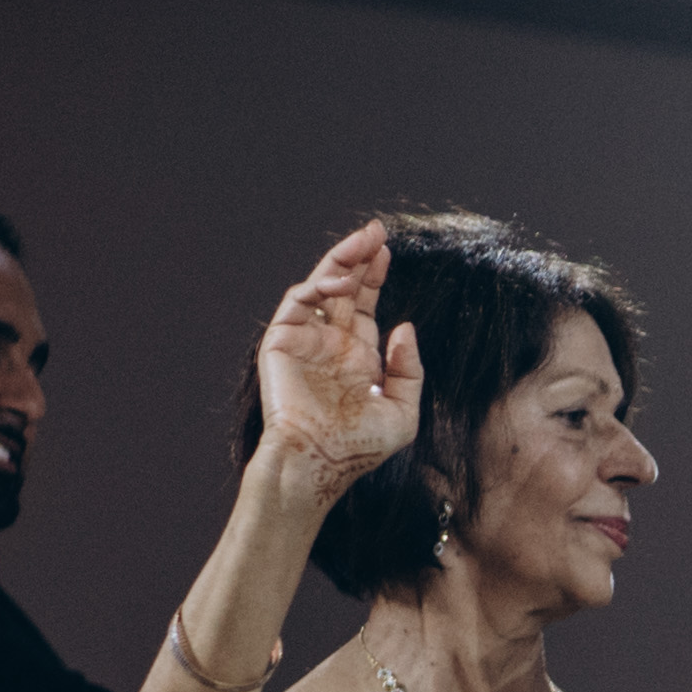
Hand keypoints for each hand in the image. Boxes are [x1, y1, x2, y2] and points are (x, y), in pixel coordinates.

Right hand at [252, 221, 424, 490]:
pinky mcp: (282, 342)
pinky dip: (317, 286)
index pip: (365, 306)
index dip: (375, 278)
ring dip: (339, 263)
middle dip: (359, 259)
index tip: (388, 252)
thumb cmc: (359, 446)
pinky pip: (298, 303)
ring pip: (320, 289)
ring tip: (362, 243)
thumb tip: (404, 326)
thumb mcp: (402, 411)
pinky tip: (341, 280)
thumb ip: (410, 370)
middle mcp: (330, 344)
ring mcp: (305, 341)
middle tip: (375, 231)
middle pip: (344, 290)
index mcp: (357, 358)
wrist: (320, 461)